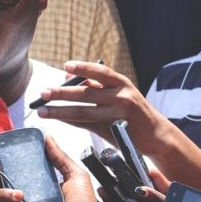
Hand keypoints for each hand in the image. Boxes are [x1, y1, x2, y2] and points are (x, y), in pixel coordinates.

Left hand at [36, 61, 169, 155]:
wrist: (157, 135)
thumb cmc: (133, 111)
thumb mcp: (120, 93)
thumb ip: (95, 86)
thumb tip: (66, 78)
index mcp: (122, 83)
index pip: (100, 72)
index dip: (83, 68)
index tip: (66, 66)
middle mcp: (121, 97)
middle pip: (86, 94)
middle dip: (62, 93)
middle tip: (43, 92)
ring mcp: (118, 115)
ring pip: (83, 112)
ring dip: (60, 111)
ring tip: (43, 111)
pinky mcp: (114, 131)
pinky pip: (87, 126)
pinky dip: (71, 122)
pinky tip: (58, 120)